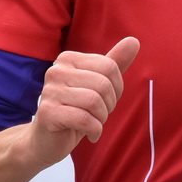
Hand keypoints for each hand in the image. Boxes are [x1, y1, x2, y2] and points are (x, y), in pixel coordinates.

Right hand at [27, 37, 140, 166]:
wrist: (47, 141)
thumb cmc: (75, 111)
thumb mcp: (97, 86)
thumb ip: (114, 63)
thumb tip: (134, 41)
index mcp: (68, 59)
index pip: (109, 66)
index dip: (116, 88)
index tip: (105, 101)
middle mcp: (56, 71)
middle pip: (103, 84)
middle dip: (109, 105)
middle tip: (98, 115)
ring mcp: (50, 91)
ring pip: (94, 101)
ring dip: (101, 119)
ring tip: (93, 124)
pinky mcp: (48, 113)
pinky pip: (84, 119)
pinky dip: (95, 130)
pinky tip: (90, 135)